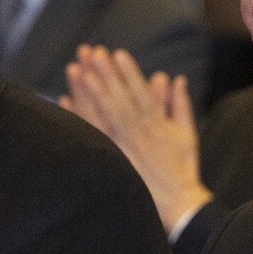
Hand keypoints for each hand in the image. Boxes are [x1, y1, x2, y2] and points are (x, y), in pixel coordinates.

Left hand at [61, 46, 211, 231]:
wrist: (176, 202)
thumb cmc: (183, 166)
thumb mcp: (187, 133)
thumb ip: (180, 104)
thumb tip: (175, 78)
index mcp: (156, 123)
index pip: (139, 91)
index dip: (128, 71)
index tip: (117, 53)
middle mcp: (136, 131)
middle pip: (116, 96)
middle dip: (103, 73)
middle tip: (90, 51)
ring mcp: (121, 145)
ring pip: (100, 112)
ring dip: (86, 89)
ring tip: (75, 69)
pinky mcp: (111, 157)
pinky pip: (91, 134)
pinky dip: (78, 117)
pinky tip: (65, 100)